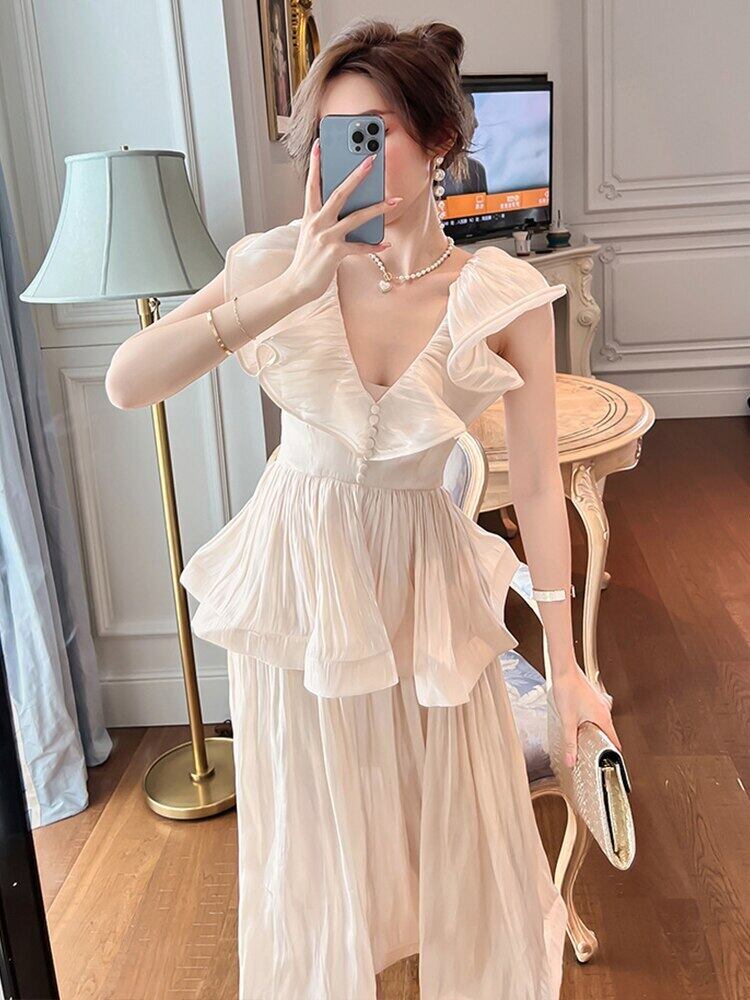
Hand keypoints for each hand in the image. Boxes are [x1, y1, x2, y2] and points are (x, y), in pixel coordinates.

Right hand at [284, 137, 401, 300]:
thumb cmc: (306, 260)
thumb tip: (347, 212)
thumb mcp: (311, 235)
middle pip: (339, 193)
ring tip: (394, 200)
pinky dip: (373, 245)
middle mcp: (317, 222)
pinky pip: (359, 247)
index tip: (320, 144)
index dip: (315, 164)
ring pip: (356, 217)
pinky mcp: (334, 252)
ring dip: (378, 208)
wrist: (296, 285)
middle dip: (357, 175)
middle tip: (371, 160)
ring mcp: (325, 236)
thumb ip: (325, 221)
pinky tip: (385, 243)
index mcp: (310, 215)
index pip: (312, 184)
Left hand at [551, 665, 621, 766]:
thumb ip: (570, 742)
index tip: (610, 761)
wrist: (564, 670)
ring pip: (602, 723)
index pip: (614, 740)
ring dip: (595, 731)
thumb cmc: (568, 689)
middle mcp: (604, 710)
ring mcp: (600, 703)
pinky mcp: (593, 698)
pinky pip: (596, 714)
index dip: (612, 753)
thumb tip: (571, 759)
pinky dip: (591, 722)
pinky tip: (579, 722)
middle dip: (601, 744)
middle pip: (608, 733)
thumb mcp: (568, 721)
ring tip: (584, 738)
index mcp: (603, 717)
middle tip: (593, 753)